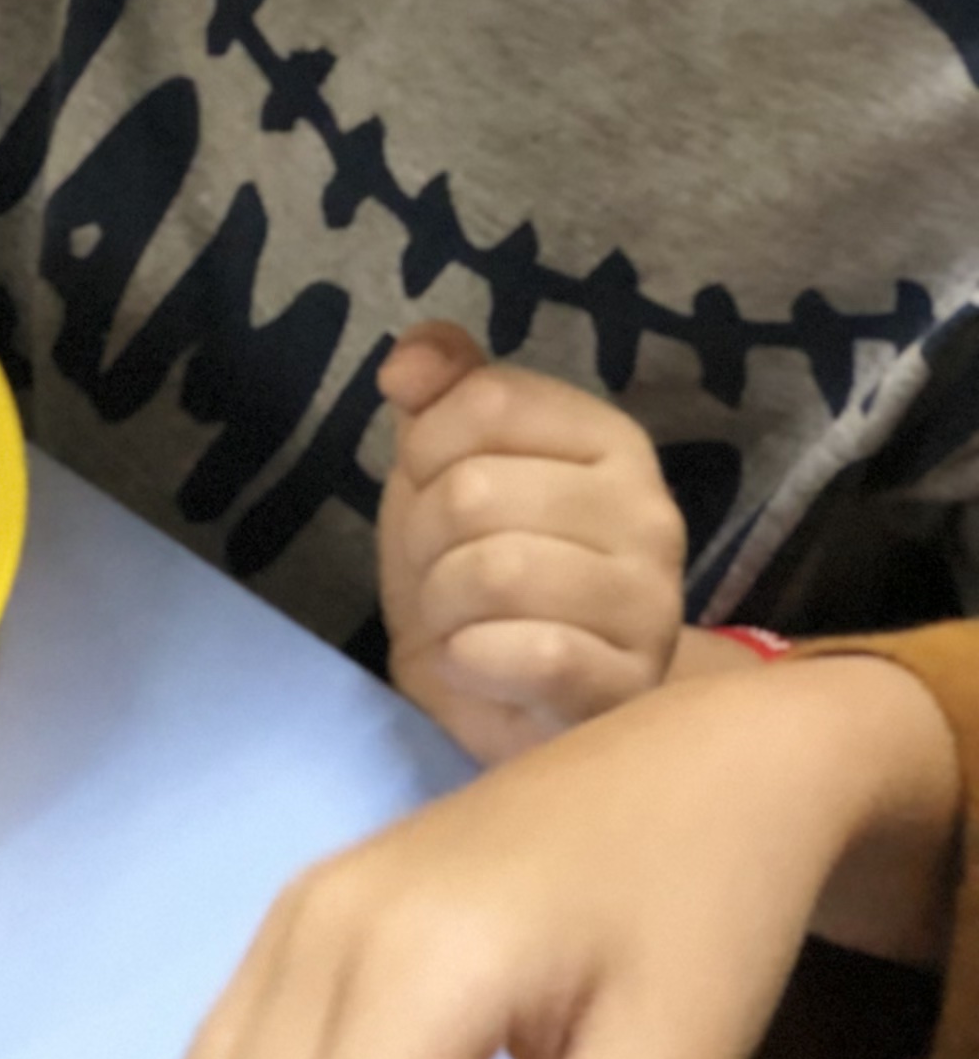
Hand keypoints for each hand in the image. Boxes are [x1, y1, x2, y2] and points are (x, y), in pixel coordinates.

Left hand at [378, 324, 684, 764]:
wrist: (523, 692)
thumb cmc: (483, 560)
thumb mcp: (448, 458)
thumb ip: (440, 386)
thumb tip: (406, 366)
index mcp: (611, 439)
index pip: (488, 399)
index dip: (425, 445)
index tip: (428, 484)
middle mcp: (649, 512)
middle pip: (475, 490)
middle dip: (422, 537)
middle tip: (435, 570)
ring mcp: (652, 603)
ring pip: (497, 572)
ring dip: (440, 603)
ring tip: (453, 618)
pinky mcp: (635, 684)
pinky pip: (534, 654)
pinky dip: (472, 659)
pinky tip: (475, 662)